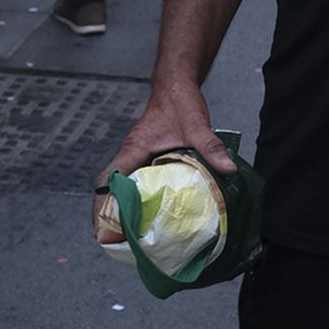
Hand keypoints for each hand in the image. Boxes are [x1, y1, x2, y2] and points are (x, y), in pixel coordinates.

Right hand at [95, 83, 235, 232]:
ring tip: (134, 237)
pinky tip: (156, 214)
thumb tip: (228, 169)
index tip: (100, 228)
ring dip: (125, 208)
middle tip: (119, 243)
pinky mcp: (149, 158)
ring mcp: (139, 157)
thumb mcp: (197, 125)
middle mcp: (131, 156)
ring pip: (124, 187)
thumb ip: (211, 146)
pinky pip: (139, 182)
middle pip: (111, 189)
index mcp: (134, 150)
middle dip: (110, 216)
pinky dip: (141, 198)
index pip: (108, 179)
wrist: (177, 84)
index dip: (100, 204)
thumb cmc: (179, 101)